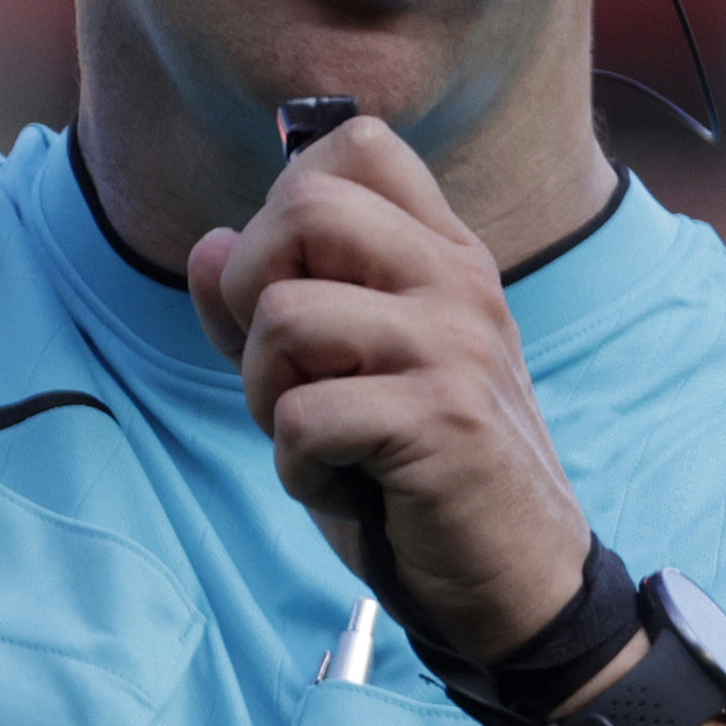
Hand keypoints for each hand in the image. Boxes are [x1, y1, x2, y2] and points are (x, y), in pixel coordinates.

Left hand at [189, 121, 601, 663]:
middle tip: (284, 366)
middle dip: (251, 289)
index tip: (297, 286)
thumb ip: (268, 311)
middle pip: (305, 205)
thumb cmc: (420, 474)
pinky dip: (298, 467)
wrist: (518, 578)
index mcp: (441, 254)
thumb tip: (207, 246)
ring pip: (285, 315)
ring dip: (267, 394)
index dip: (286, 204)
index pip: (356, 147)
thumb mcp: (340, 376)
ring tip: (317, 438)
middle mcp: (456, 280)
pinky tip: (344, 485)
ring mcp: (456, 344)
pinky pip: (304, 416)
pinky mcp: (443, 420)